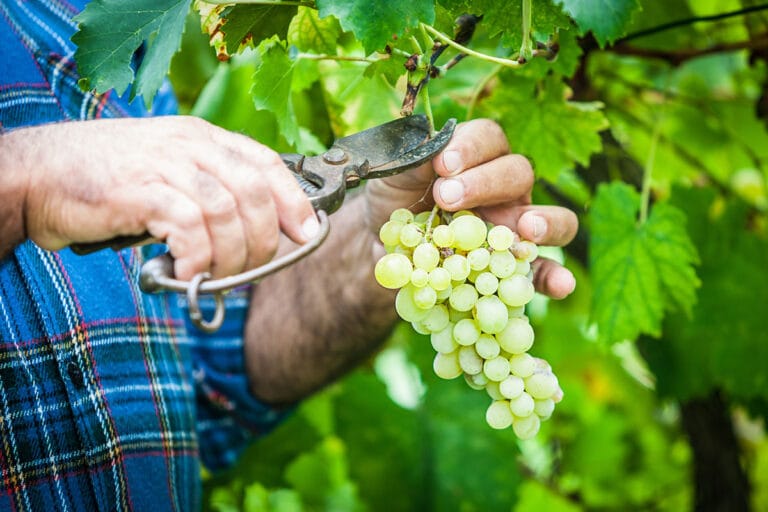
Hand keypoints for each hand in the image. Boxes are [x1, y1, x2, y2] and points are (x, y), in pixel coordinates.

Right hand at [8, 116, 316, 279]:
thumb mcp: (169, 172)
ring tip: (216, 276)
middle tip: (250, 270)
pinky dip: (199, 257)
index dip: (295, 201)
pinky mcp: (140, 190)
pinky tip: (189, 272)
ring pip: (227, 213)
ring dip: (232, 256)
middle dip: (264, 240)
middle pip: (255, 193)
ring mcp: (165, 164)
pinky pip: (190, 227)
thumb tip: (255, 234)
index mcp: (203, 138)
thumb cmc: (109, 180)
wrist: (41, 173)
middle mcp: (190, 145)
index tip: (308, 233)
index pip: (267, 163)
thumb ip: (210, 193)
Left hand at [365, 119, 577, 298]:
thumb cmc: (395, 200)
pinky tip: (561, 284)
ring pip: (553, 218)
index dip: (471, 147)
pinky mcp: (515, 268)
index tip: (443, 164)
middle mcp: (505, 190)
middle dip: (486, 183)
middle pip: (518, 174)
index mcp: (477, 158)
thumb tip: (435, 151)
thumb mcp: (394, 175)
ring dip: (548, 222)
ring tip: (529, 229)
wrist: (385, 246)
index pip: (488, 139)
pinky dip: (555, 278)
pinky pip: (543, 272)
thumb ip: (415, 158)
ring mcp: (516, 229)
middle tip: (447, 198)